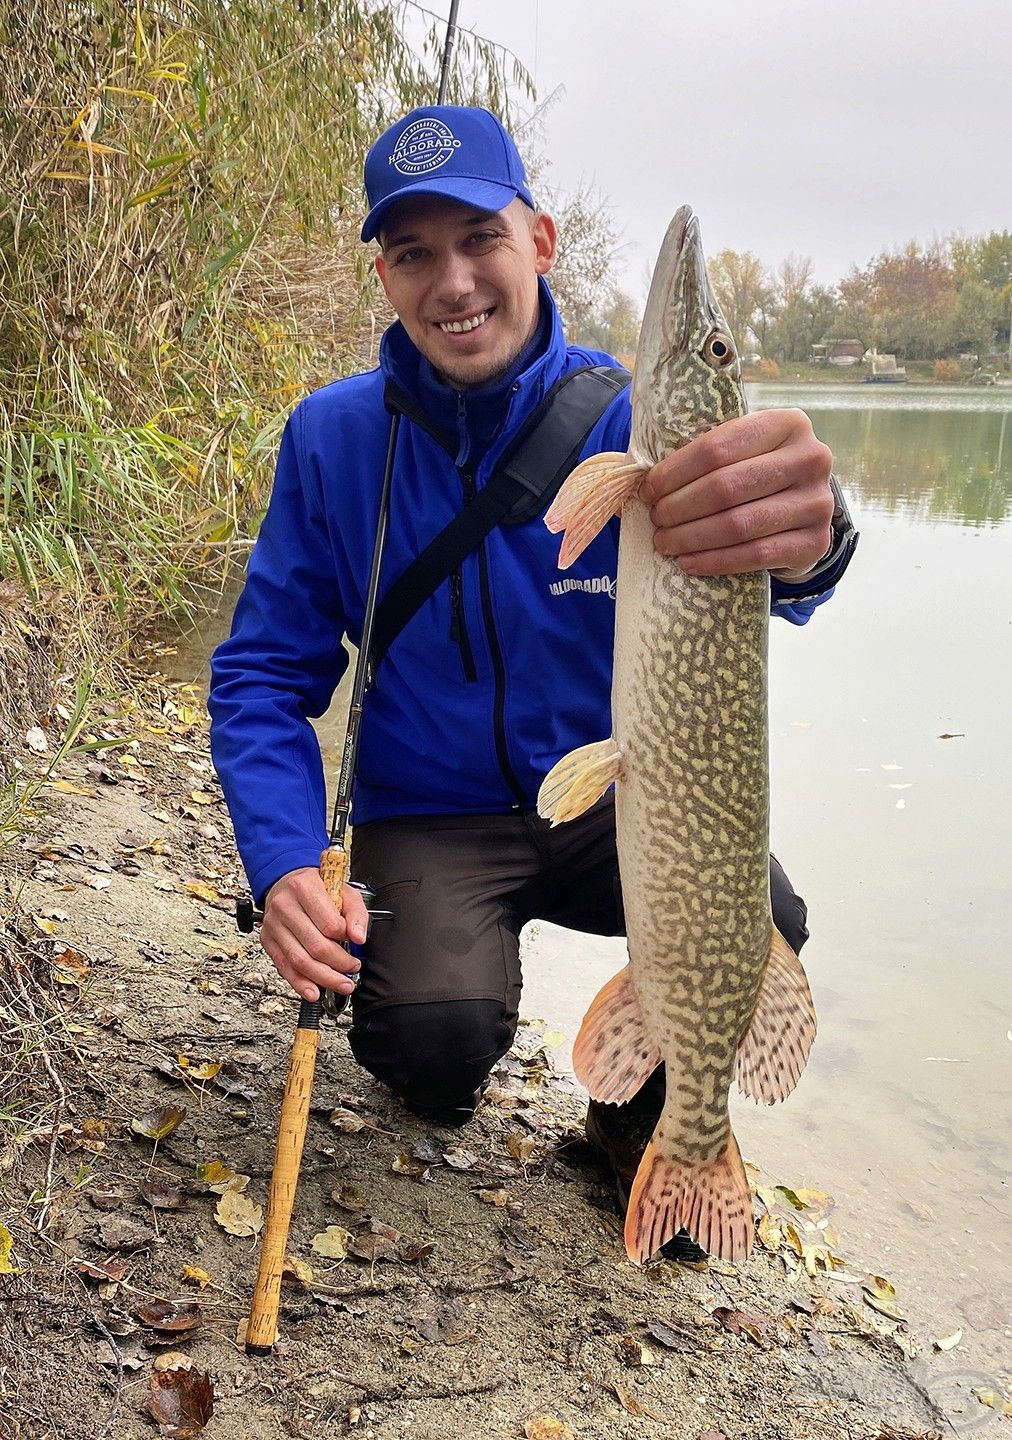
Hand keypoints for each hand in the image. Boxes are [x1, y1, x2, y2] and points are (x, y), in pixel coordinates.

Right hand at [260, 866, 369, 1002]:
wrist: (285, 881)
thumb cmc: (316, 886)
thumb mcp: (343, 890)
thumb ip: (356, 912)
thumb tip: (359, 937)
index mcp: (305, 888)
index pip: (329, 924)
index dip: (346, 938)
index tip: (356, 942)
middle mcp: (285, 906)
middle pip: (315, 946)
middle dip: (339, 964)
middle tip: (353, 969)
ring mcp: (273, 925)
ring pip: (299, 961)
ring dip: (323, 978)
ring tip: (341, 983)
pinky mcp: (267, 940)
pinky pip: (283, 966)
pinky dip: (300, 983)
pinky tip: (313, 991)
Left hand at [638, 409, 833, 579]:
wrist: (802, 512)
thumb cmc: (757, 475)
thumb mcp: (741, 452)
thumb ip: (705, 455)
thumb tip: (637, 475)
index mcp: (788, 423)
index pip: (718, 447)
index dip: (675, 472)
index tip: (648, 490)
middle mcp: (811, 459)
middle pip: (726, 487)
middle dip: (680, 507)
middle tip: (656, 519)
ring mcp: (817, 503)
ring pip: (738, 524)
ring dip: (692, 537)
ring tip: (665, 542)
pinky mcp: (815, 543)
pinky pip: (755, 555)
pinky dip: (715, 561)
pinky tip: (689, 562)